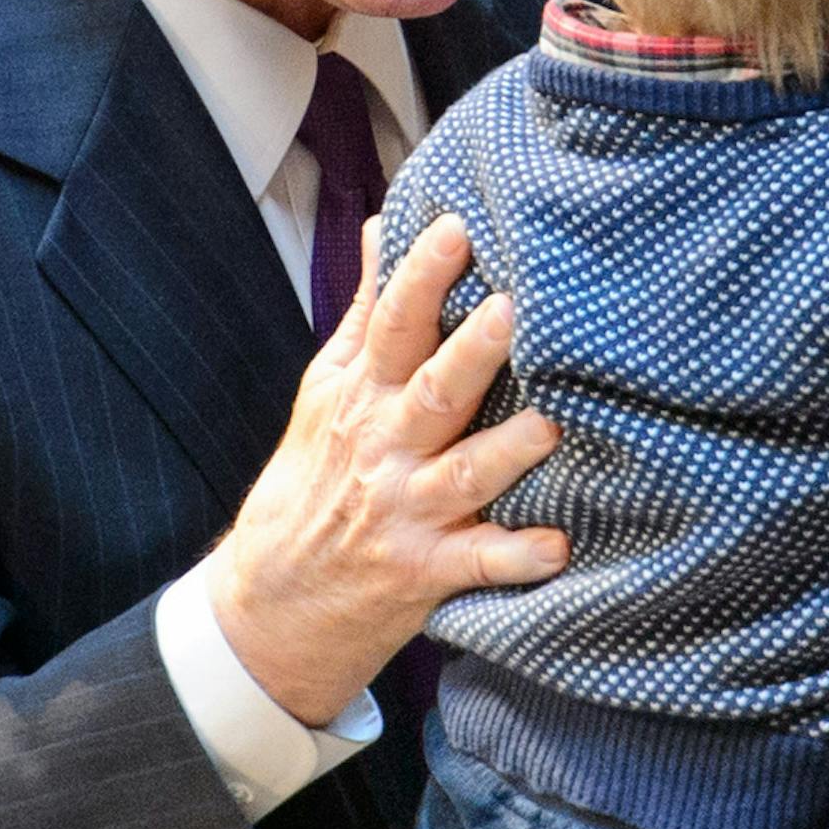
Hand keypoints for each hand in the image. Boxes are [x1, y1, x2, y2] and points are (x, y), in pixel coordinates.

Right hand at [207, 214, 567, 726]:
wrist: (271, 603)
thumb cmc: (315, 480)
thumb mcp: (326, 390)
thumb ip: (368, 310)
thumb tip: (387, 225)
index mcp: (362, 396)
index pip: (392, 325)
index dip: (423, 276)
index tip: (456, 228)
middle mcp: (384, 448)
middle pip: (432, 391)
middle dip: (471, 352)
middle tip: (512, 310)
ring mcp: (406, 512)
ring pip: (464, 474)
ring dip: (507, 450)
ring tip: (552, 424)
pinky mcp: (423, 572)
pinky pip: (477, 563)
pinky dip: (515, 558)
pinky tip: (557, 547)